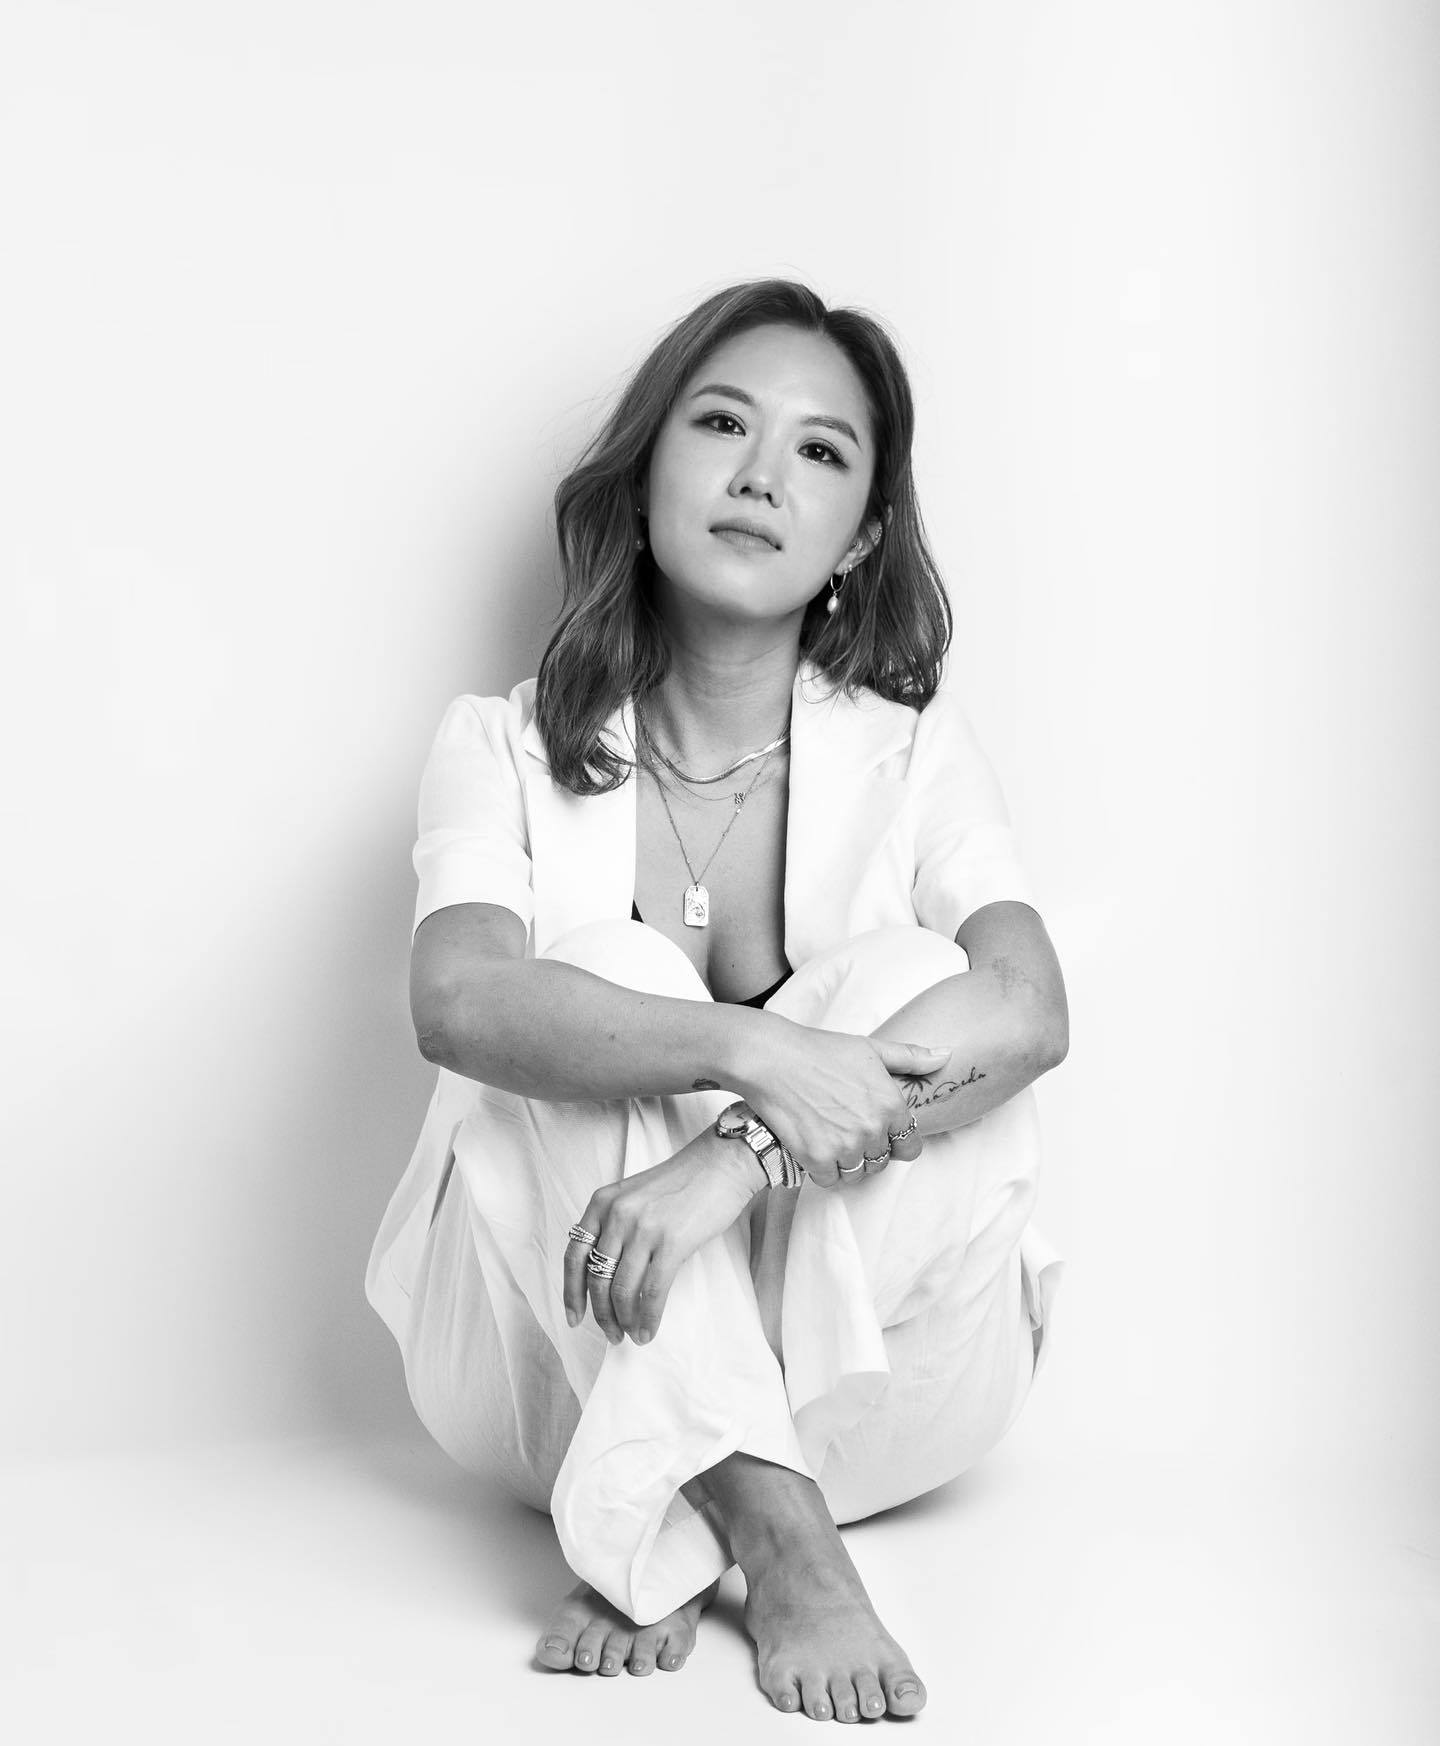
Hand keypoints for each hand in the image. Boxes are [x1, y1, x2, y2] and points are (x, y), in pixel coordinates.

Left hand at [563, 1128, 762, 1345]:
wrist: (722, 1163)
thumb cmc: (683, 1182)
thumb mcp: (634, 1195)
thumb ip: (615, 1225)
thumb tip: (606, 1275)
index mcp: (602, 1202)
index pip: (574, 1255)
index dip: (571, 1292)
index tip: (574, 1317)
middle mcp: (617, 1214)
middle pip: (597, 1278)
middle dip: (602, 1314)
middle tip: (612, 1334)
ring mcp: (643, 1228)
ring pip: (622, 1289)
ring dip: (624, 1320)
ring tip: (632, 1335)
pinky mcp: (672, 1242)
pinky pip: (653, 1291)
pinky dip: (649, 1317)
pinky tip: (649, 1330)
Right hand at [732, 1016, 944, 1187]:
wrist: (772, 1058)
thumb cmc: (820, 1050)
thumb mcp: (871, 1049)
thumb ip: (911, 1058)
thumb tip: (946, 1055)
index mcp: (891, 1105)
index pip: (910, 1146)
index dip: (896, 1142)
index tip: (880, 1134)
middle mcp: (872, 1129)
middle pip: (882, 1162)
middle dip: (868, 1151)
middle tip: (846, 1129)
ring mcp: (844, 1146)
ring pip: (857, 1173)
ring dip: (846, 1162)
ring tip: (830, 1138)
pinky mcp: (816, 1158)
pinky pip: (830, 1180)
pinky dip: (823, 1169)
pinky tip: (814, 1146)